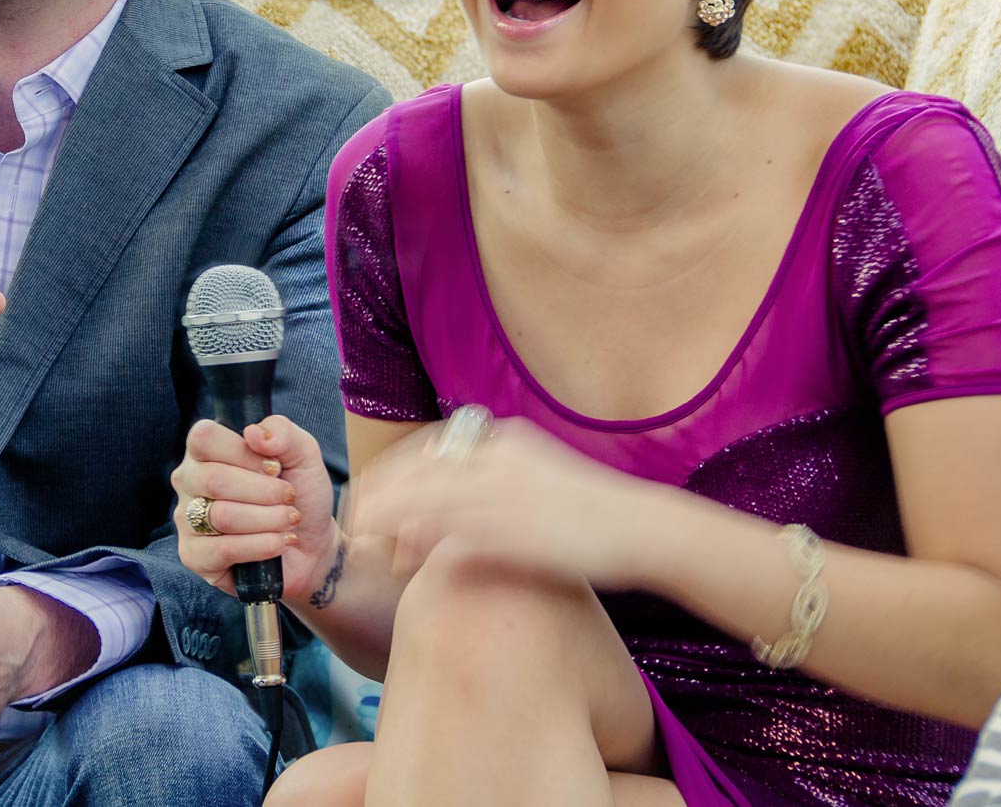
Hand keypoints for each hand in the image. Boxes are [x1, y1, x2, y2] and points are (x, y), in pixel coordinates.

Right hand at [172, 415, 338, 607]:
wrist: (311, 544)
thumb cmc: (299, 493)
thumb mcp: (302, 453)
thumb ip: (282, 431)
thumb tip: (254, 433)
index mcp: (206, 451)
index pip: (204, 438)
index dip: (244, 453)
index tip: (274, 467)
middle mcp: (189, 482)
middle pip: (214, 479)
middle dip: (264, 491)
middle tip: (288, 497)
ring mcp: (187, 520)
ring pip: (222, 515)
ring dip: (268, 518)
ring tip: (288, 520)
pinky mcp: (194, 556)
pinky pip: (224, 549)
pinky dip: (262, 545)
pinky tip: (280, 542)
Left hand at [350, 417, 655, 586]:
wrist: (644, 529)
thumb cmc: (594, 514)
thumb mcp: (542, 479)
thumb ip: (499, 483)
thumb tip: (460, 497)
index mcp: (506, 442)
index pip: (430, 450)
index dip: (394, 473)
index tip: (370, 493)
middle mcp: (500, 459)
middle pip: (419, 471)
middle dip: (380, 495)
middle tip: (356, 520)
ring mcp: (507, 493)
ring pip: (428, 501)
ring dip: (392, 520)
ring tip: (367, 541)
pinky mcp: (516, 530)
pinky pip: (456, 534)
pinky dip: (425, 544)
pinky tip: (406, 558)